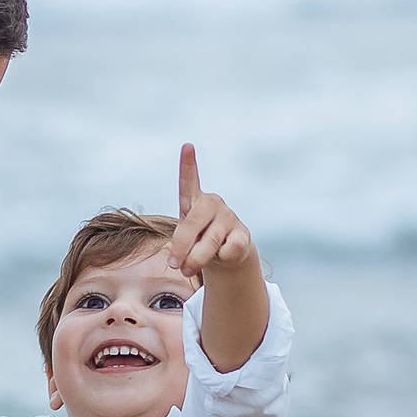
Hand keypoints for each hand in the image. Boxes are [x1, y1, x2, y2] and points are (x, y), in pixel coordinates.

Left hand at [171, 144, 254, 276]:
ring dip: (195, 260)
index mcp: (193, 201)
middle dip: (180, 247)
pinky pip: (229, 250)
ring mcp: (229, 216)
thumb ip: (182, 247)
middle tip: (172, 265)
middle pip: (192, 225)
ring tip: (187, 270)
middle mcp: (212, 204)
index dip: (188, 165)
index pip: (189, 182)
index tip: (187, 146)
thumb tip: (186, 262)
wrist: (226, 254)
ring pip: (210, 242)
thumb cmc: (198, 241)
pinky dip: (221, 259)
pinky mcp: (244, 233)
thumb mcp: (185, 240)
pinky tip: (223, 255)